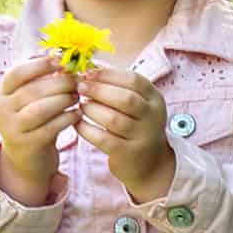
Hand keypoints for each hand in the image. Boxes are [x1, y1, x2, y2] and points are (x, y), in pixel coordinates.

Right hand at [0, 55, 78, 205]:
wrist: (26, 160)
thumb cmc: (34, 121)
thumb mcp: (32, 100)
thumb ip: (42, 80)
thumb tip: (64, 56)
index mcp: (3, 94)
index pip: (16, 74)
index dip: (39, 65)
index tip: (61, 61)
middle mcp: (3, 110)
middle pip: (32, 90)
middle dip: (59, 83)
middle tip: (78, 82)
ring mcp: (13, 129)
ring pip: (39, 109)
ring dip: (63, 100)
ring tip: (77, 97)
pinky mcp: (27, 145)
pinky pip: (49, 128)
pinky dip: (66, 119)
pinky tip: (77, 114)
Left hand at [76, 68, 175, 198]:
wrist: (149, 163)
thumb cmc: (136, 125)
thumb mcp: (137, 104)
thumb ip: (118, 87)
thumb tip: (88, 69)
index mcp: (155, 98)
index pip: (133, 80)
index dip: (108, 74)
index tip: (88, 72)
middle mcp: (153, 117)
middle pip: (126, 99)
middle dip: (99, 90)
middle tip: (79, 87)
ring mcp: (142, 136)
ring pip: (114, 119)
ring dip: (92, 109)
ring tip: (81, 105)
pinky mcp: (128, 153)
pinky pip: (103, 139)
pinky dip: (87, 129)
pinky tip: (78, 123)